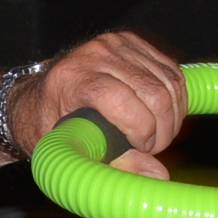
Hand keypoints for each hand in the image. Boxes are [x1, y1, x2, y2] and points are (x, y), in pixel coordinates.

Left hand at [17, 31, 186, 178]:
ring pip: (170, 84)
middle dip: (162, 130)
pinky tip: (160, 116)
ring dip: (172, 118)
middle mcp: (93, 55)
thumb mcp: (73, 151)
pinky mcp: (134, 43)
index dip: (140, 129)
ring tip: (153, 134)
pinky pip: (173, 73)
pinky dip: (176, 101)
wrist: (42, 97)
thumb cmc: (50, 126)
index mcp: (70, 79)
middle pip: (154, 93)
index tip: (139, 148)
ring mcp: (115, 44)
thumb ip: (114, 164)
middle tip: (149, 148)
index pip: (119, 100)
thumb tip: (158, 175)